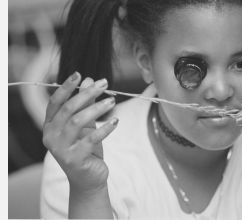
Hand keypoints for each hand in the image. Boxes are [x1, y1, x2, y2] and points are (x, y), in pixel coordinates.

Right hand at [42, 72, 117, 191]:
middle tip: (104, 84)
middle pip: (68, 109)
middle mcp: (51, 136)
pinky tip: (115, 121)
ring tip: (112, 100)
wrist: (88, 178)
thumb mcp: (86, 124)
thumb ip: (85, 104)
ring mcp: (60, 148)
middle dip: (87, 94)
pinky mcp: (74, 159)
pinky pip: (91, 139)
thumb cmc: (86, 149)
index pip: (55, 102)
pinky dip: (105, 128)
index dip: (66, 87)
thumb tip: (89, 80)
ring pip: (77, 121)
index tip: (80, 74)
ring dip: (97, 108)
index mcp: (50, 125)